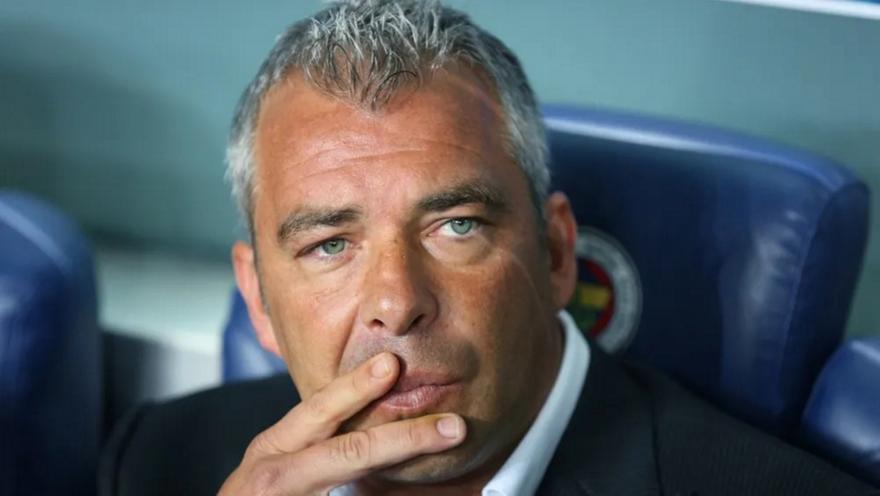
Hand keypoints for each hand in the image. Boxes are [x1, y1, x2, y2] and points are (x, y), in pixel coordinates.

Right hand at [218, 352, 466, 494]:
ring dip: (408, 469)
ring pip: (359, 486)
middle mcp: (278, 476)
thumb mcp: (275, 463)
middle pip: (352, 453)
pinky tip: (420, 494)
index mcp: (274, 450)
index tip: (393, 364)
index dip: (356, 387)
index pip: (320, 410)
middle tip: (455, 427)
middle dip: (407, 438)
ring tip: (449, 449)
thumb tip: (380, 418)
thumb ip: (317, 441)